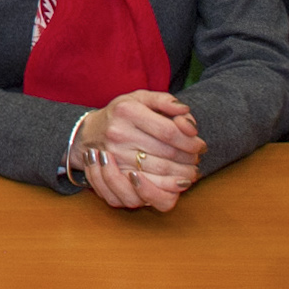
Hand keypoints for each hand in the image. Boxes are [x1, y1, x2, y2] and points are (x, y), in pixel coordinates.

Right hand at [70, 93, 205, 211]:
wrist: (88, 133)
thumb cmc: (121, 115)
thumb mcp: (139, 98)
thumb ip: (165, 100)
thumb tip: (185, 111)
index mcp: (127, 111)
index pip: (169, 131)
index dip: (190, 141)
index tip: (200, 145)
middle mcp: (118, 134)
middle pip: (167, 153)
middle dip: (189, 159)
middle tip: (197, 159)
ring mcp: (114, 157)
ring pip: (159, 173)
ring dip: (182, 175)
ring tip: (191, 172)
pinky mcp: (113, 176)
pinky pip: (144, 189)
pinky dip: (166, 189)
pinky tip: (176, 184)